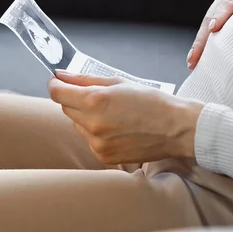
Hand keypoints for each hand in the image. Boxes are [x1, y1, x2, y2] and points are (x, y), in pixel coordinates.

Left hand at [48, 70, 204, 163]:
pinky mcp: (104, 156)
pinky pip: (89, 140)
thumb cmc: (152, 102)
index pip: (57, 94)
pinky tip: (117, 128)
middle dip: (76, 100)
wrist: (176, 129)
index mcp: (96, 101)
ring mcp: (97, 143)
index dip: (56, 85)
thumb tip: (61, 76)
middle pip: (66, 108)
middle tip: (99, 97)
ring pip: (77, 125)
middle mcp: (93, 124)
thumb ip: (85, 79)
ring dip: (86, 117)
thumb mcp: (119, 83)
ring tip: (113, 114)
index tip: (59, 83)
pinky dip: (96, 132)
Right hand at [187, 0, 232, 68]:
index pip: (228, 2)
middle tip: (194, 57)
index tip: (214, 28)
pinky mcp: (220, 12)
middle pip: (210, 17)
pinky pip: (210, 28)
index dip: (220, 15)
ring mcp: (220, 4)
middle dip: (201, 38)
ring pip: (206, 25)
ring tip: (192, 63)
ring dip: (199, 44)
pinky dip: (204, 42)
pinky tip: (200, 59)